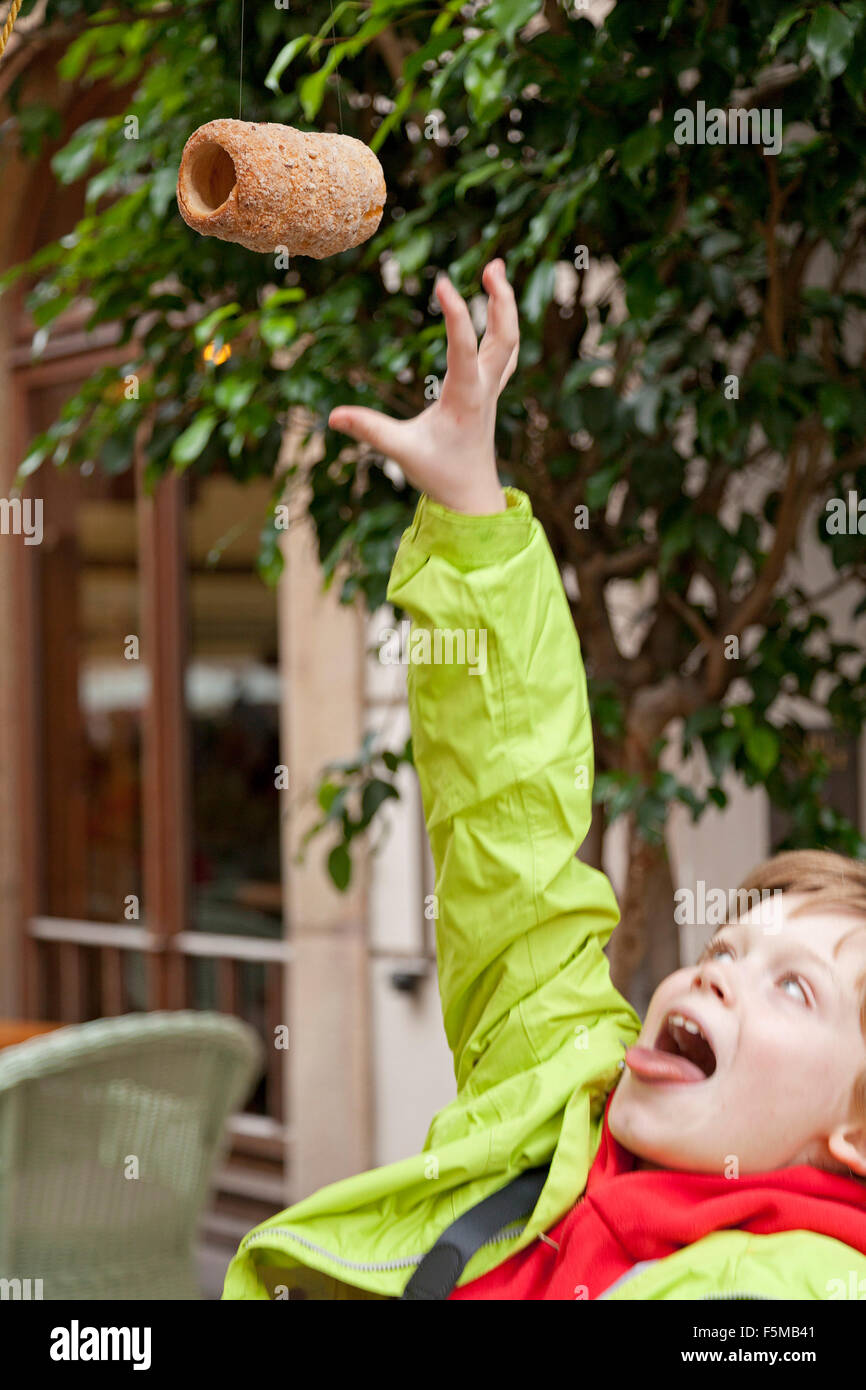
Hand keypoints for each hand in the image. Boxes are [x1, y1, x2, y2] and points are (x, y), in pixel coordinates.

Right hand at [328, 258, 518, 514]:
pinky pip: (504, 351)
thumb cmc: (440, 473)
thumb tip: (333, 416)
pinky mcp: (490, 391)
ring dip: (506, 306)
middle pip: (505, 337)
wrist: (472, 496)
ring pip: (509, 341)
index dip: (456, 313)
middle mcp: (484, 389)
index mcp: (465, 398)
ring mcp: (491, 389)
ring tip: (495, 270)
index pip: (465, 348)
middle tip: (492, 265)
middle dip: (502, 300)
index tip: (443, 281)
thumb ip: (370, 430)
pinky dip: (502, 325)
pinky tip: (495, 309)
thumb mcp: (401, 453)